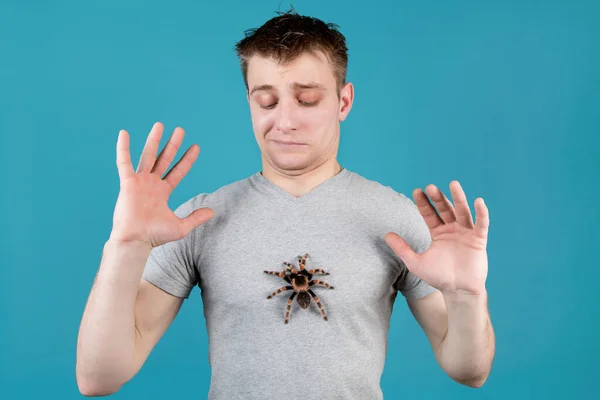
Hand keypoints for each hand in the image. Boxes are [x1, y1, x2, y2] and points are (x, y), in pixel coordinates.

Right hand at [109, 122, 213, 247]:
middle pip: (164, 159)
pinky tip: (124, 134)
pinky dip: (123, 148)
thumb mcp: (181, 227)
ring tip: (160, 125)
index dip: (187, 159)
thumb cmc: (154, 236)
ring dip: (154, 140)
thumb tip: (212, 211)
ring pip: (148, 156)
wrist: (136, 241)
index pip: (178, 171)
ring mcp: (139, 182)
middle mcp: (151, 184)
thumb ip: (196, 218)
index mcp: (162, 192)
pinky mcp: (127, 183)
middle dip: (173, 144)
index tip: (196, 147)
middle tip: (181, 130)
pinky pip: (124, 162)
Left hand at [385, 181, 488, 294]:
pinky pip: (481, 224)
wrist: (457, 291)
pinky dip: (481, 213)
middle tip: (431, 187)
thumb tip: (386, 234)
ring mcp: (466, 233)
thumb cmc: (438, 277)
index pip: (430, 214)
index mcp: (438, 233)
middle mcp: (452, 229)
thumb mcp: (416, 262)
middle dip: (438, 198)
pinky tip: (478, 201)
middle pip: (445, 209)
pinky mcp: (478, 240)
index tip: (417, 191)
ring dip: (458, 198)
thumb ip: (402, 248)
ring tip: (453, 184)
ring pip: (462, 212)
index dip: (424, 203)